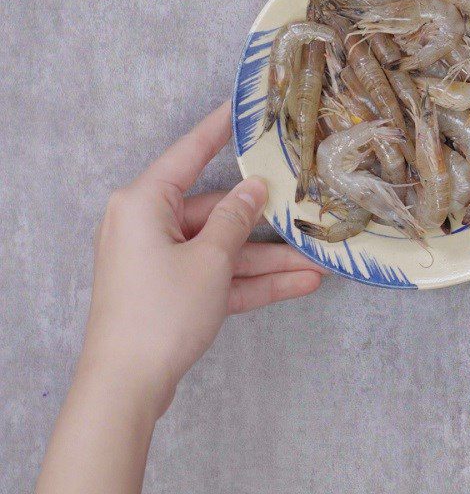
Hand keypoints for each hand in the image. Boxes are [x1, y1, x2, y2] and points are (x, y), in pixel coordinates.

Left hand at [79, 102, 323, 417]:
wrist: (126, 389)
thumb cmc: (161, 311)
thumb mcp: (210, 259)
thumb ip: (236, 217)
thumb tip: (256, 187)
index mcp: (145, 202)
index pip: (190, 152)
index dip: (219, 128)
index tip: (243, 105)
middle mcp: (149, 224)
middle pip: (217, 211)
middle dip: (266, 223)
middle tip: (306, 206)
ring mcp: (161, 260)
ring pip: (224, 249)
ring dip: (268, 259)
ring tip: (319, 263)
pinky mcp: (172, 290)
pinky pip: (217, 276)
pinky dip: (251, 282)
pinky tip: (299, 284)